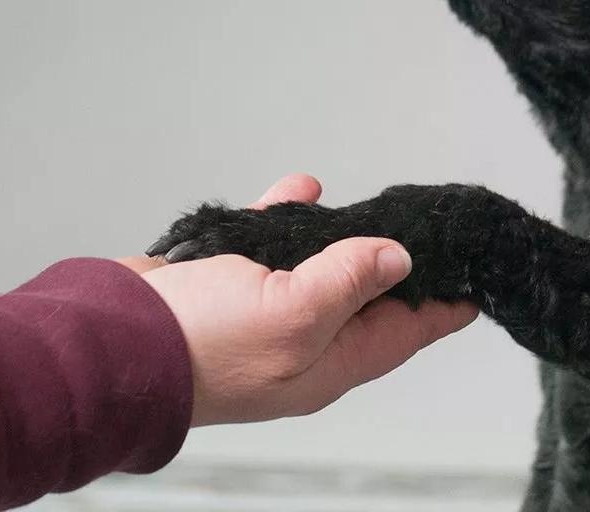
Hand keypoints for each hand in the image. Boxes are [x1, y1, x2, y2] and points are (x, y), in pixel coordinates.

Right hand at [126, 175, 478, 426]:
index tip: (477, 284)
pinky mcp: (226, 284)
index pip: (404, 333)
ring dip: (343, 235)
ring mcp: (263, 313)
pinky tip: (298, 191)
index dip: (442, 307)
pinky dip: (287, 218)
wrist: (111, 342)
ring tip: (372, 206)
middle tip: (433, 233)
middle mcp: (302, 342)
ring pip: (320, 268)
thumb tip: (397, 260)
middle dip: (398, 268)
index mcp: (328, 362)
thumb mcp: (293, 313)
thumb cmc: (199, 346)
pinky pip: (270, 246)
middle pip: (367, 303)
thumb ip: (350, 283)